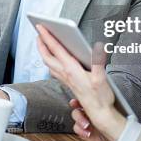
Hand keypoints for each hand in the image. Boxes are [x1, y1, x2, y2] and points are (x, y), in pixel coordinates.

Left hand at [36, 25, 125, 140]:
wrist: (99, 113)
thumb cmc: (100, 97)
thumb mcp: (102, 78)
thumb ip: (98, 63)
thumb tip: (97, 49)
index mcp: (71, 70)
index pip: (56, 49)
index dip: (47, 37)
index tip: (41, 27)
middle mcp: (65, 74)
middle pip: (47, 56)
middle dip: (41, 43)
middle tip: (38, 32)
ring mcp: (65, 79)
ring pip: (48, 63)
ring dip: (44, 52)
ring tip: (43, 42)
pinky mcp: (68, 83)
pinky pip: (53, 70)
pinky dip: (50, 61)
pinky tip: (53, 59)